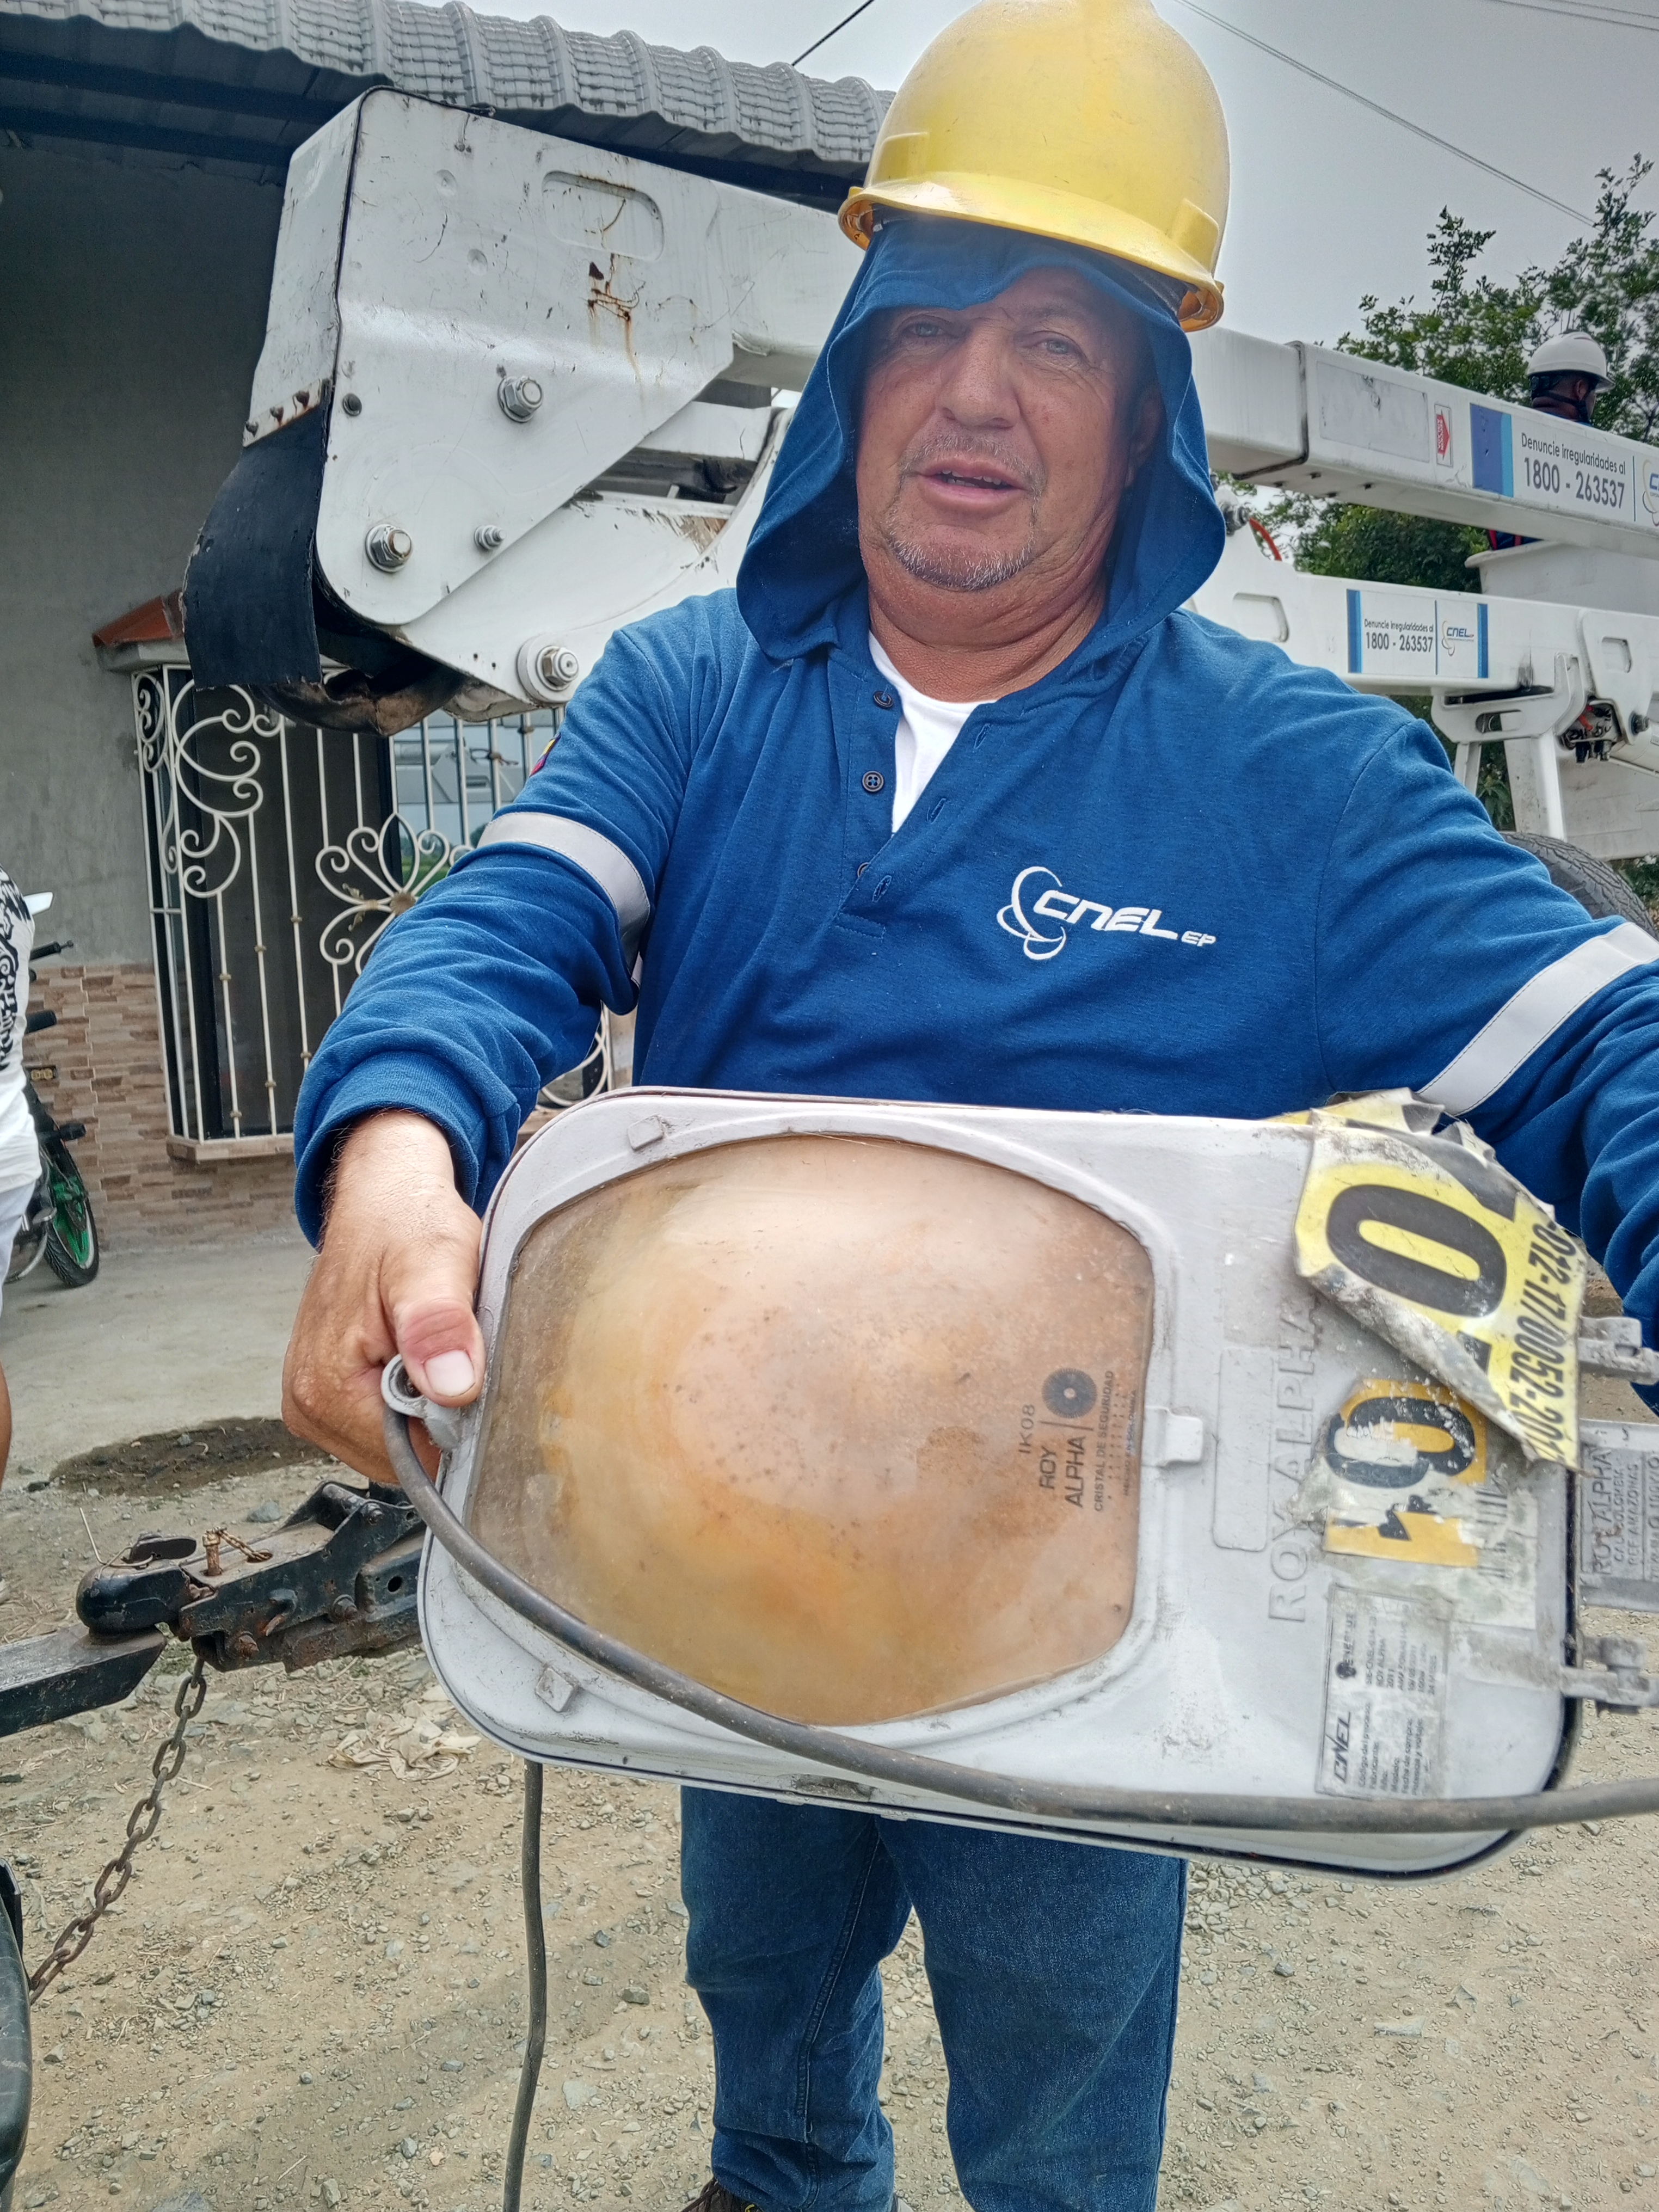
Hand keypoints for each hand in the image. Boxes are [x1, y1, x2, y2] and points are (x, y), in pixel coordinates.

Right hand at [283, 1111, 483, 1483]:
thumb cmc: (405, 1224)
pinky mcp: (331, 1395)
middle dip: (441, 1416)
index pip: (411, 1460)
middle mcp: (308, 1406)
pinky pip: (389, 1423)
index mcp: (324, 1389)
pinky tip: (421, 1354)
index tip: (473, 1374)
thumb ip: (439, 1325)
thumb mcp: (433, 1262)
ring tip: (436, 1345)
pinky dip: (416, 1397)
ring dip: (429, 1405)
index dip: (455, 1426)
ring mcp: (316, 1403)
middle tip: (456, 1349)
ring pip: (399, 1445)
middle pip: (404, 1459)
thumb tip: (451, 1388)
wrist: (384, 1199)